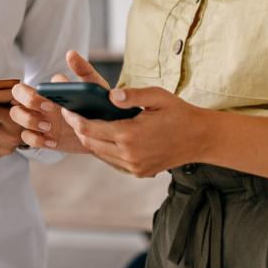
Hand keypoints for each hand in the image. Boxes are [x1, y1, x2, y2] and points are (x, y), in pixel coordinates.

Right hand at [9, 50, 108, 152]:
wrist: (104, 132)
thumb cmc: (97, 105)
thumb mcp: (94, 86)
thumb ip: (83, 69)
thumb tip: (70, 53)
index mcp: (46, 91)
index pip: (25, 87)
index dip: (35, 93)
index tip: (53, 101)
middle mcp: (37, 104)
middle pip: (15, 97)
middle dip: (27, 102)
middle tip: (48, 109)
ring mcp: (37, 120)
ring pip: (16, 115)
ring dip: (29, 121)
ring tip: (49, 127)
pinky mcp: (41, 137)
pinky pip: (26, 138)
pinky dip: (36, 139)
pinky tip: (52, 141)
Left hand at [60, 86, 212, 177]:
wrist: (201, 139)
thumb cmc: (179, 113)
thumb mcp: (158, 96)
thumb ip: (132, 94)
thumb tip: (110, 95)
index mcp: (131, 135)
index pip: (90, 128)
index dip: (75, 118)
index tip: (66, 108)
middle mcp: (130, 155)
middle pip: (90, 142)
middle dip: (78, 128)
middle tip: (71, 114)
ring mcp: (134, 166)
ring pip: (99, 153)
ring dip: (89, 139)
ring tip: (84, 123)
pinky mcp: (139, 172)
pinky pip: (112, 160)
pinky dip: (103, 148)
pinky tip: (102, 135)